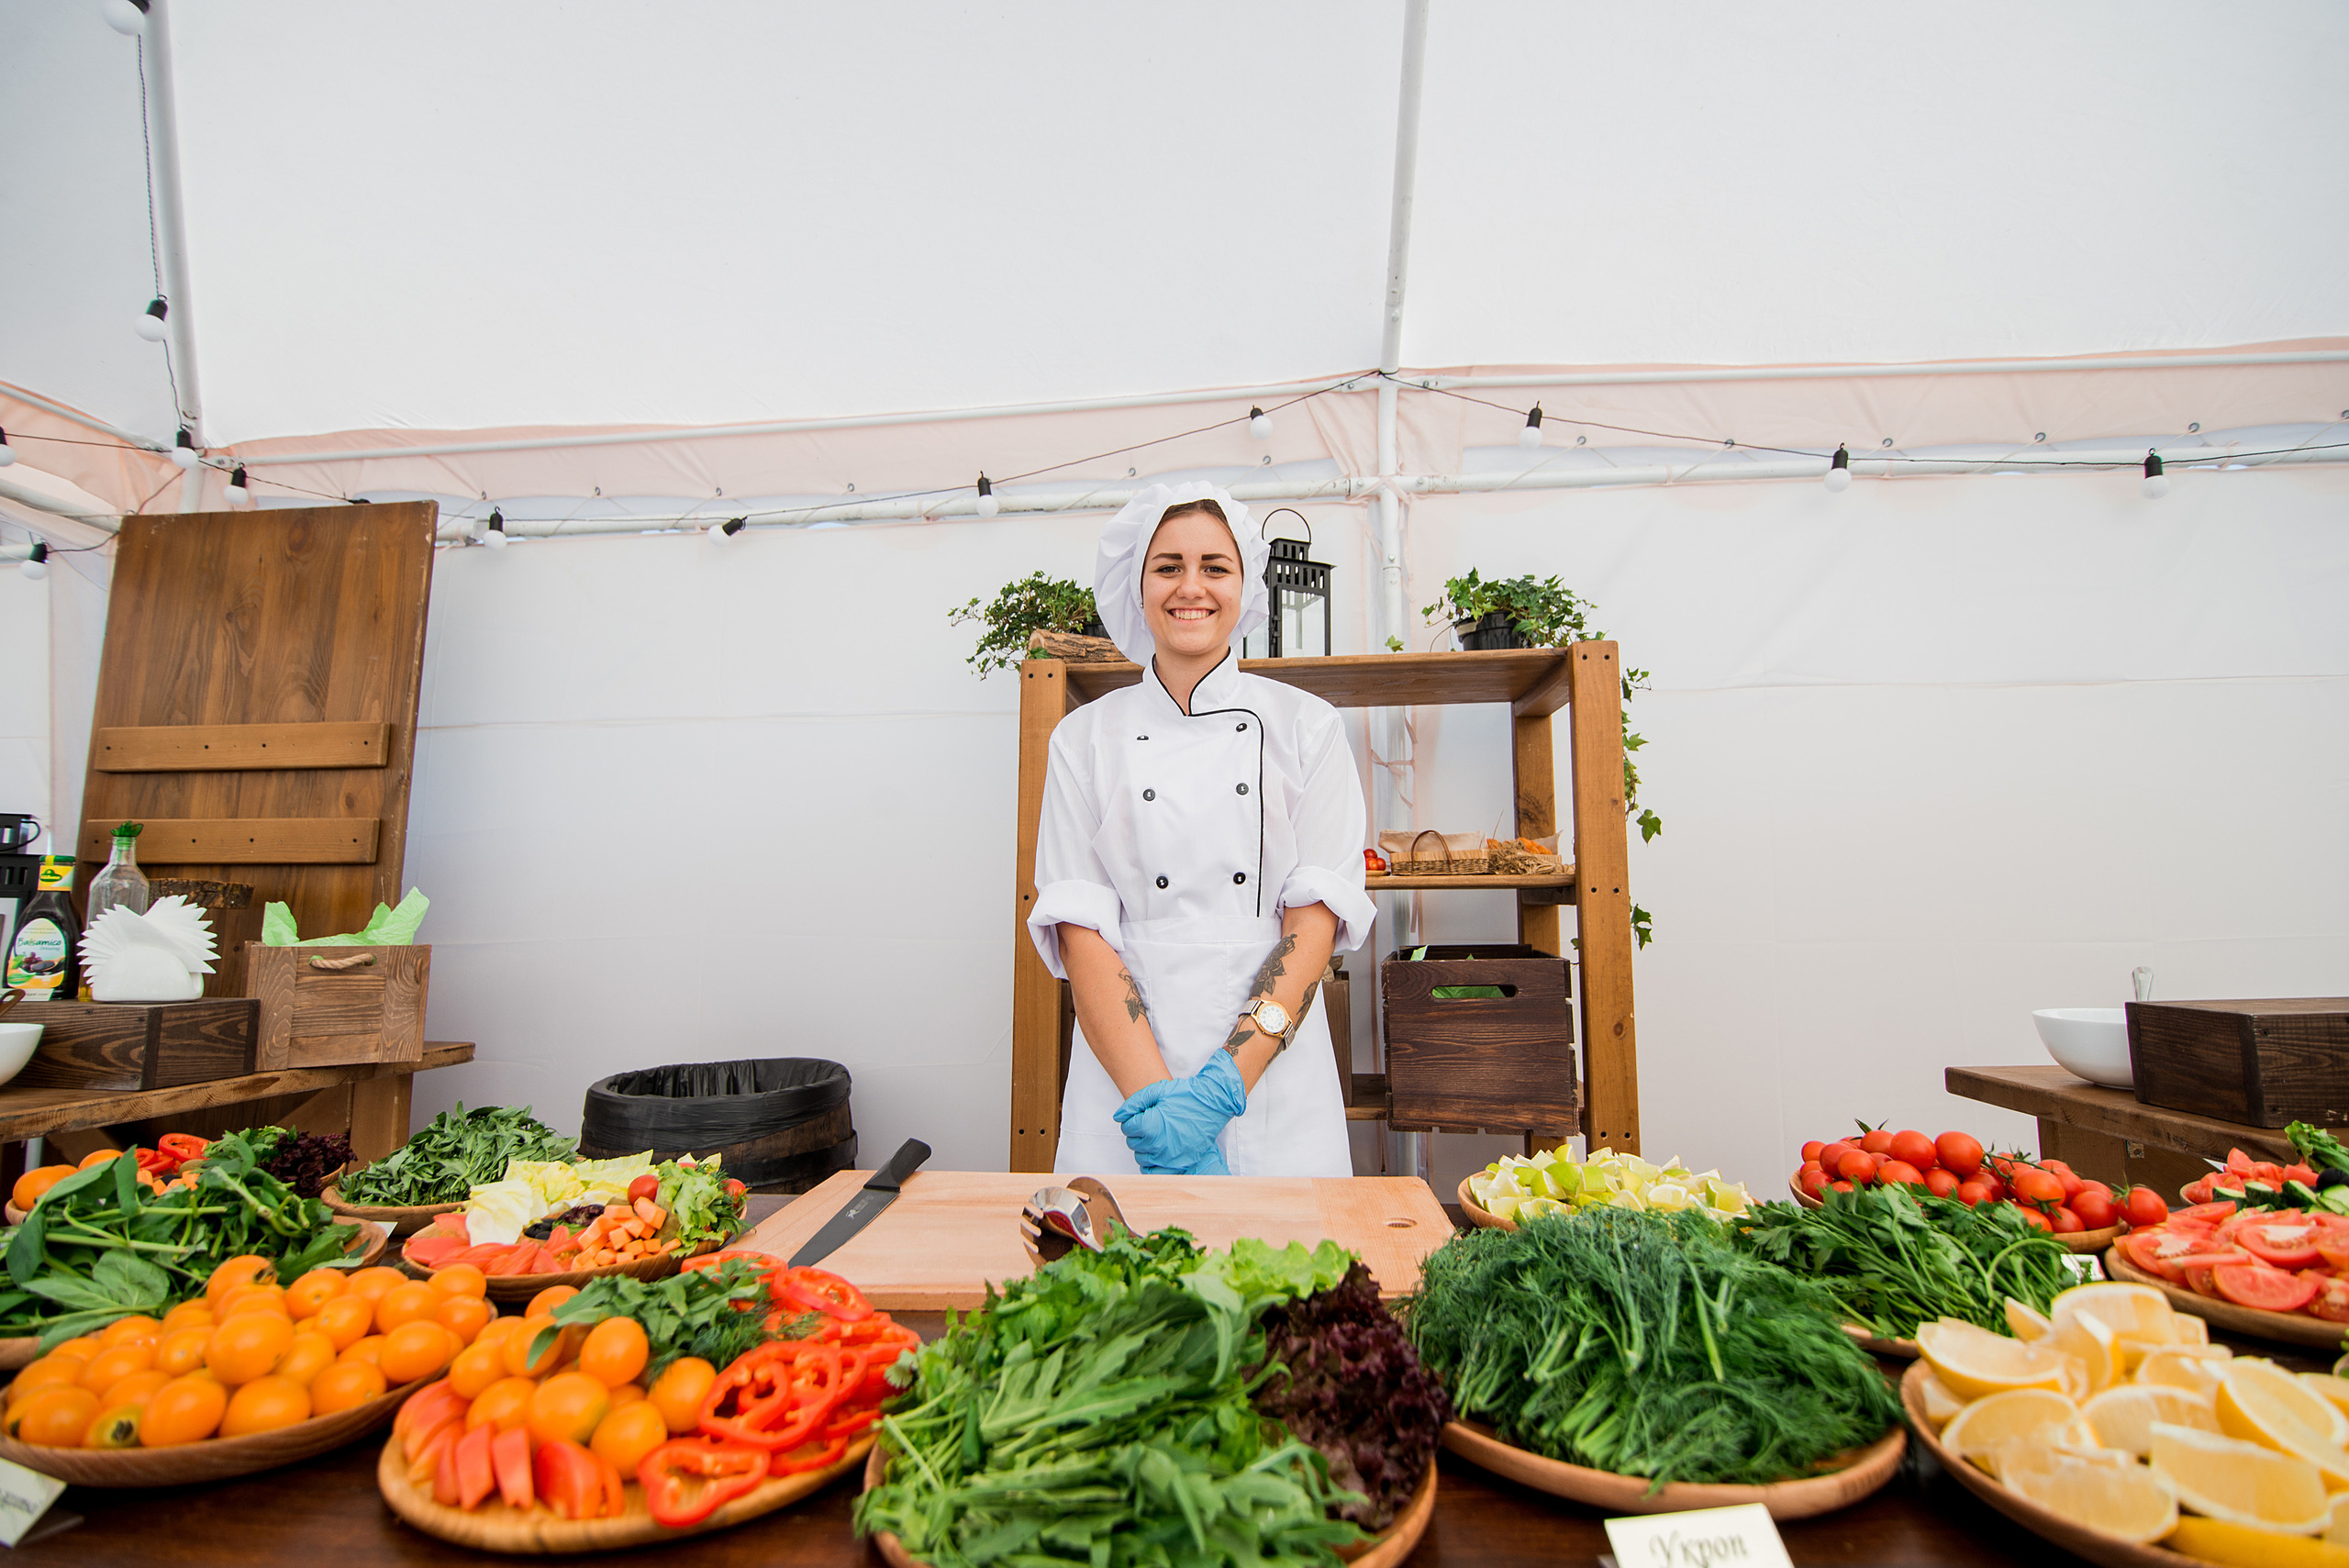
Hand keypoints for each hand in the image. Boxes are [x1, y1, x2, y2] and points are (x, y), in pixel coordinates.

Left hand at [1114, 1053, 1245, 1173]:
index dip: (1132, 1119)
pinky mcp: (1180, 1164)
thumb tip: (1119, 1117)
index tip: (1143, 1115)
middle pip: (1133, 1143)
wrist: (1213, 1104)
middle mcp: (1157, 1145)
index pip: (1127, 1128)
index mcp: (1150, 1126)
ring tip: (1156, 1135)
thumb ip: (1134, 1103)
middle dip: (1138, 1132)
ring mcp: (1169, 1157)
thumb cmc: (1185, 1095)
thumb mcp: (1157, 1091)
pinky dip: (1152, 1165)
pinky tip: (1157, 1154)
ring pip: (1142, 1158)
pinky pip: (1155, 1173)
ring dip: (1144, 1147)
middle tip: (1151, 1123)